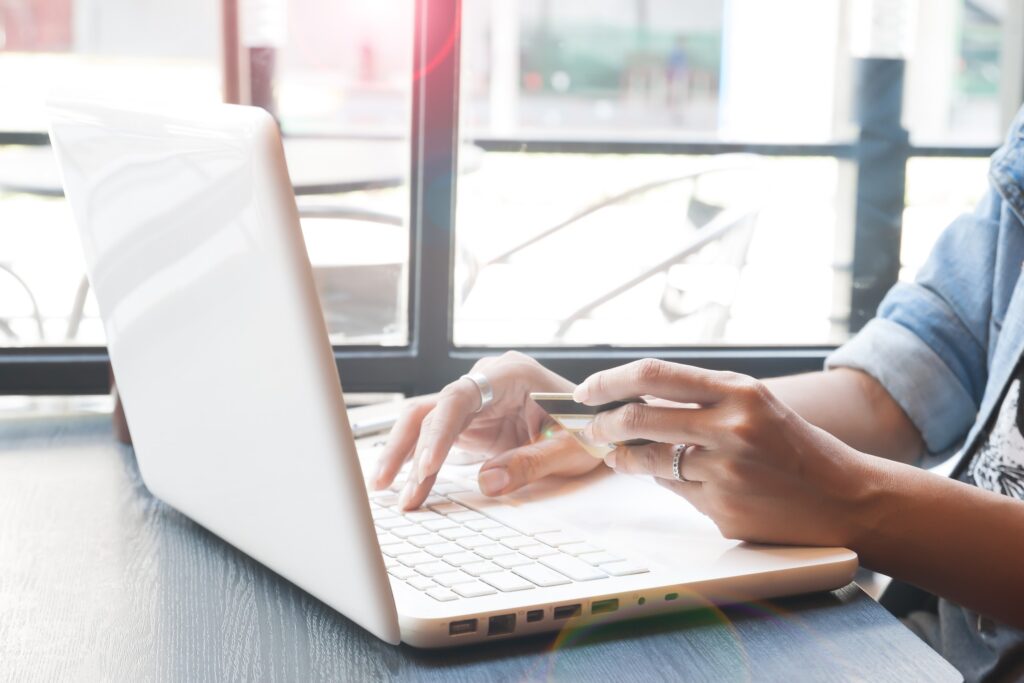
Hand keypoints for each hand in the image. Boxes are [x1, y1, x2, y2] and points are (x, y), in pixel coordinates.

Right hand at [374, 352, 601, 509]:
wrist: (601, 426)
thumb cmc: (591, 430)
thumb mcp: (569, 449)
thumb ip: (531, 462)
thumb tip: (488, 483)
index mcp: (509, 374)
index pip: (459, 398)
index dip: (437, 433)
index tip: (425, 468)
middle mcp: (484, 382)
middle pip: (430, 409)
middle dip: (404, 447)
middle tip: (386, 485)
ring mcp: (474, 402)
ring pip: (425, 424)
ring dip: (405, 458)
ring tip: (392, 496)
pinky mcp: (470, 424)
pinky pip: (437, 442)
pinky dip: (422, 465)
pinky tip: (407, 490)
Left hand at [576, 359, 876, 546]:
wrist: (847, 498)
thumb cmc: (794, 446)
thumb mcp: (755, 405)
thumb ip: (700, 399)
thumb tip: (630, 401)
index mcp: (739, 392)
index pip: (654, 375)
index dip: (609, 380)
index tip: (586, 391)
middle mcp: (731, 429)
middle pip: (639, 419)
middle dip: (604, 425)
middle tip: (592, 429)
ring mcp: (726, 474)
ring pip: (649, 461)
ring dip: (626, 459)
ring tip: (623, 456)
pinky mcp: (724, 511)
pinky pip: (675, 492)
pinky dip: (671, 484)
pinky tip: (690, 481)